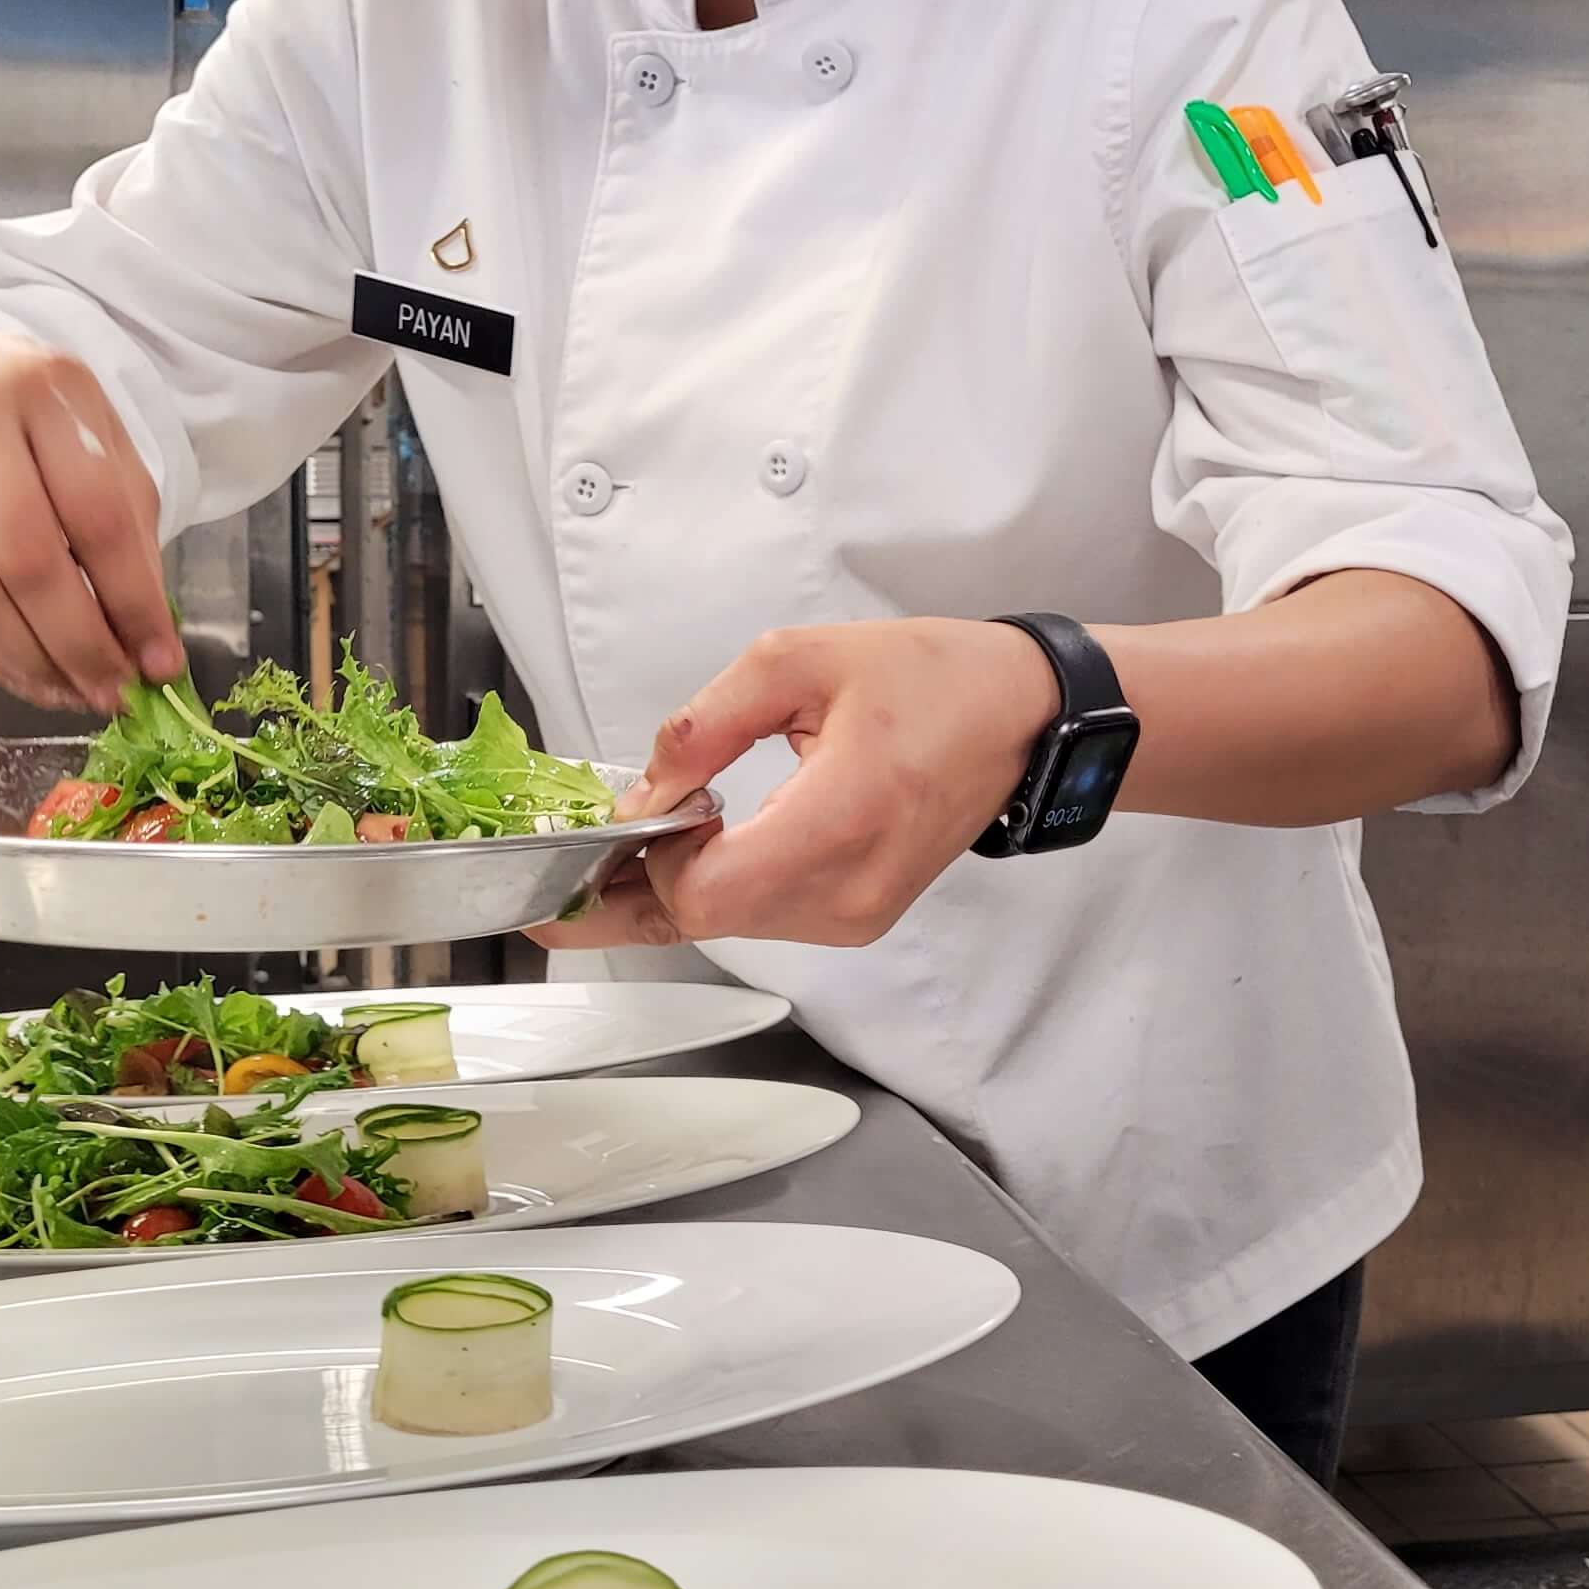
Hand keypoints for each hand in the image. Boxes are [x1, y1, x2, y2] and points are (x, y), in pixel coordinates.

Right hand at [0, 335, 183, 710]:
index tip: (161, 661)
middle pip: (26, 561)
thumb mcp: (104, 446)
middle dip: (78, 644)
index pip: (95, 517)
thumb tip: (144, 642)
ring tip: (75, 694)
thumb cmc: (43, 414)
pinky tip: (29, 674)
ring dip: (30, 662)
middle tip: (115, 694)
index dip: (132, 602)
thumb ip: (129, 533)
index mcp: (44, 391)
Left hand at [529, 619, 1057, 951]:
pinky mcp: (861, 917)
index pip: (705, 891)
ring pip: (728, 926)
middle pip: (703, 921)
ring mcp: (858, 914)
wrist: (1023, 717)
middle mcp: (850, 888)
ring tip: (640, 839)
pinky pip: (764, 919)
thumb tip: (643, 791)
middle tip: (566, 871)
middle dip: (632, 888)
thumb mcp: (798, 662)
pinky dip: (720, 888)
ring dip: (676, 886)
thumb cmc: (932, 680)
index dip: (643, 863)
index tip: (611, 825)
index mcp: (840, 819)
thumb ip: (703, 726)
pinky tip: (698, 847)